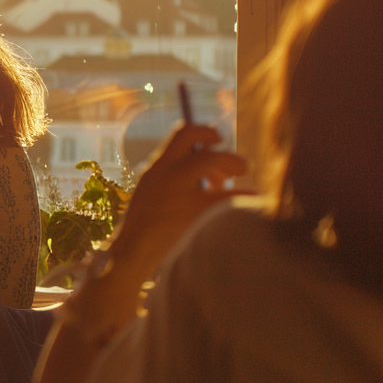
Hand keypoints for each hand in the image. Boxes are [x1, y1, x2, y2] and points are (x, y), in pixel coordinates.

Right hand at [108, 124, 250, 272]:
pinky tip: (251, 196)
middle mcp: (166, 174)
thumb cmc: (144, 223)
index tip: (216, 139)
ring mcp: (179, 192)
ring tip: (243, 176)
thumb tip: (205, 162)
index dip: (204, 131)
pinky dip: (243, 194)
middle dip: (225, 151)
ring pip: (214, 162)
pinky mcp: (192, 213)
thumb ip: (171, 173)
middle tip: (238, 165)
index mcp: (156, 167)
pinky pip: (227, 196)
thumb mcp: (151, 189)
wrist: (132, 251)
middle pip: (202, 146)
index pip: (182, 134)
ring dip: (234, 165)